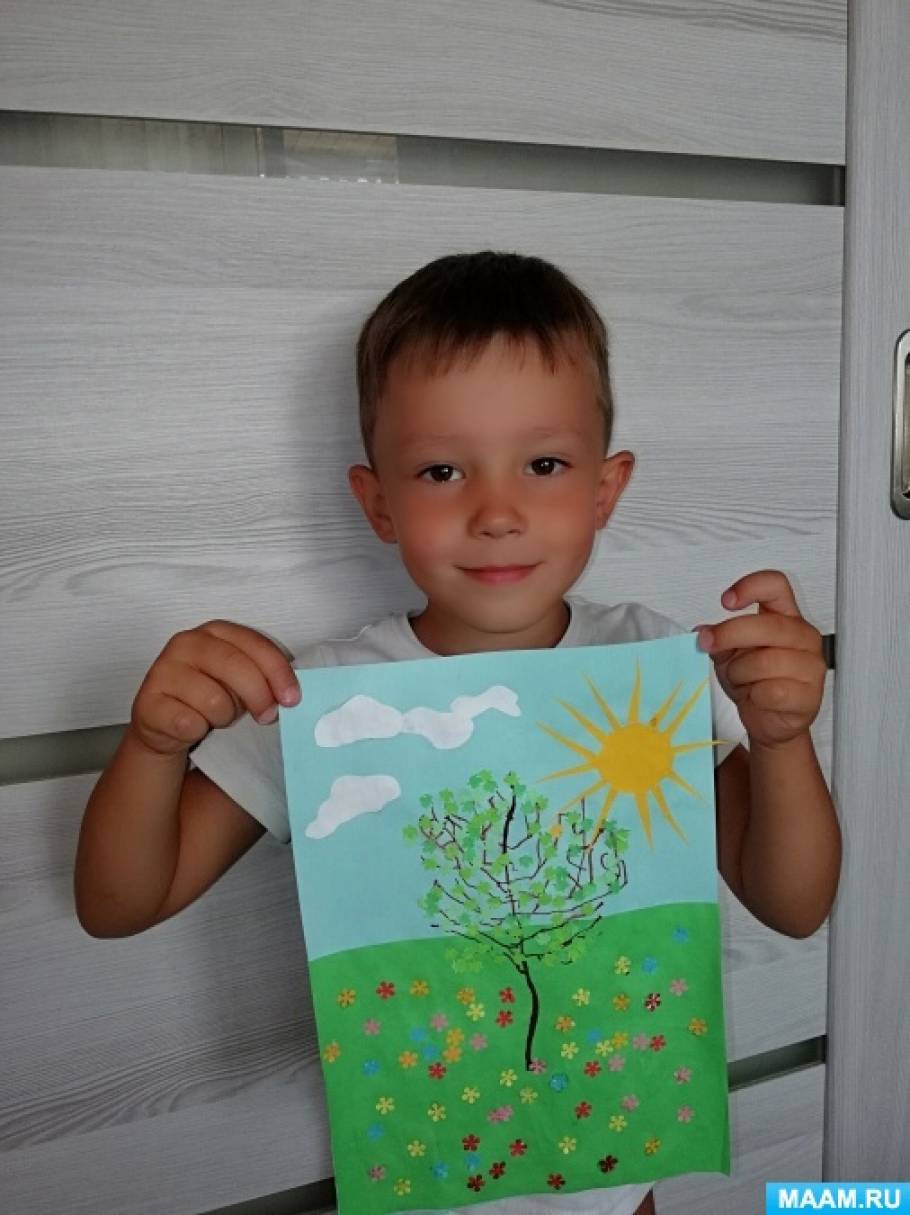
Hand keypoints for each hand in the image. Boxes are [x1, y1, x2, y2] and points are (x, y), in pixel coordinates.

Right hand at [129, 620, 300, 756]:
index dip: (278, 673)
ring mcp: (163, 670)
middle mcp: (186, 642)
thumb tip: (291, 695)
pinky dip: (198, 730)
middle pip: (236, 667)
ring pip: (215, 700)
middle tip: (266, 717)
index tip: (292, 699)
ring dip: (224, 717)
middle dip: (259, 697)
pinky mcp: (147, 702)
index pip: (255, 645)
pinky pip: (189, 723)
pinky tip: (193, 726)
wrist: (165, 724)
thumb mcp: (240, 680)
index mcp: (215, 631)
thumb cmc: (210, 696)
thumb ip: (262, 676)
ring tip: (216, 717)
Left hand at [694, 570, 826, 748]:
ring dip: (740, 673)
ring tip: (741, 680)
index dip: (750, 587)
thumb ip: (719, 639)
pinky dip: (754, 696)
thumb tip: (703, 632)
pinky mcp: (809, 696)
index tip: (727, 601)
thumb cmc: (754, 682)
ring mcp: (811, 667)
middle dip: (730, 635)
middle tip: (709, 643)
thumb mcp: (729, 655)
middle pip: (768, 625)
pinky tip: (756, 696)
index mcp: (786, 618)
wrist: (768, 720)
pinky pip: (771, 691)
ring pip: (765, 661)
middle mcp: (803, 637)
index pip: (776, 587)